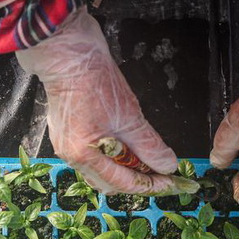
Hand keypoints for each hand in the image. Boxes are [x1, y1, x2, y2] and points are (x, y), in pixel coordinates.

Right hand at [16, 11, 192, 195]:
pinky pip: (92, 156)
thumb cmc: (94, 81)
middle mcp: (70, 156)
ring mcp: (65, 145)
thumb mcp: (130, 116)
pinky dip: (112, 157)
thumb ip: (149, 146)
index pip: (123, 183)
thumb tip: (167, 165)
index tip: (173, 182)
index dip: (151, 185)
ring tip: (147, 160)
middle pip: (109, 183)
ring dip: (125, 169)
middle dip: (138, 180)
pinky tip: (127, 147)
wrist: (69, 53)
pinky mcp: (67, 133)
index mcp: (83, 156)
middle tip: (163, 174)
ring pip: (100, 171)